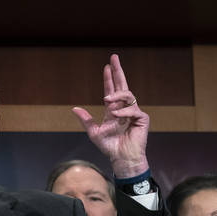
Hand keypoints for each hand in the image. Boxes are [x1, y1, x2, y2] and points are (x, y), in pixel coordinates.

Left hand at [71, 54, 149, 177]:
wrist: (121, 158)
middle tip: (114, 57)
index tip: (106, 66)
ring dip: (117, 95)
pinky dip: (124, 112)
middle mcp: (124, 109)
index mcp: (113, 110)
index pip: (111, 90)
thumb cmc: (109, 147)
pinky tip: (116, 115)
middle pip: (122, 85)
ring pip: (128, 95)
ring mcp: (133, 113)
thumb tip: (74, 108)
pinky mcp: (142, 119)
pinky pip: (133, 110)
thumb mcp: (94, 133)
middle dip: (118, 71)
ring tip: (107, 99)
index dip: (108, 78)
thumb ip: (86, 120)